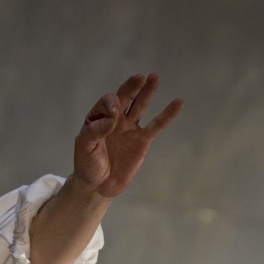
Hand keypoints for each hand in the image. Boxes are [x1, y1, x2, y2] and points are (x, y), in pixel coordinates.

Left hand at [73, 73, 183, 198]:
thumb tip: (113, 119)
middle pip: (125, 97)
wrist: (98, 185)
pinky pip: (157, 125)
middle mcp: (115, 119)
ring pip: (141, 105)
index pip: (108, 103)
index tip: (114, 117)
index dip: (112, 105)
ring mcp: (130, 128)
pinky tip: (178, 102)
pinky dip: (167, 114)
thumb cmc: (87, 165)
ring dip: (148, 92)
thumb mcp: (84, 148)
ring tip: (155, 77)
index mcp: (98, 117)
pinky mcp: (143, 140)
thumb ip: (94, 132)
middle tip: (140, 77)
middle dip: (132, 87)